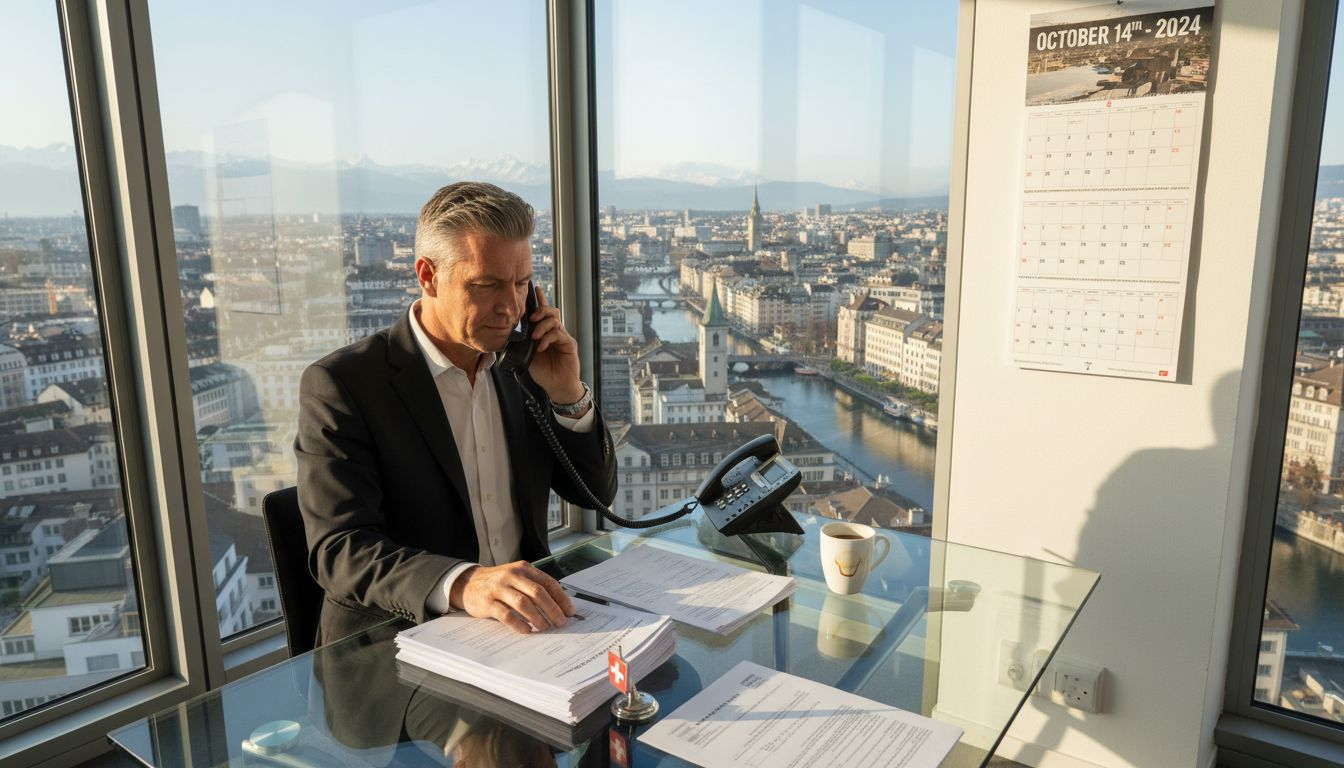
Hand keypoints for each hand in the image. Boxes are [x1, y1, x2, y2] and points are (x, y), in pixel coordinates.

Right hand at [450, 561, 574, 633]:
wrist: (468, 583)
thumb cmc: (498, 583)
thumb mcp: (517, 577)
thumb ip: (534, 587)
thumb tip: (558, 605)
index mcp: (523, 568)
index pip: (548, 582)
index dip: (561, 598)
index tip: (570, 611)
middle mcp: (512, 575)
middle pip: (538, 593)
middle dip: (552, 609)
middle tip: (561, 622)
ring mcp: (499, 588)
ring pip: (524, 603)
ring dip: (538, 617)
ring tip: (546, 627)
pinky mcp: (488, 602)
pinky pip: (506, 615)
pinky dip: (519, 623)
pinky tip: (527, 630)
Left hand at [525, 287, 584, 404]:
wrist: (557, 387)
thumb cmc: (544, 372)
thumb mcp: (528, 356)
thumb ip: (523, 344)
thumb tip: (511, 334)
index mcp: (545, 333)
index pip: (543, 313)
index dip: (540, 300)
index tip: (535, 288)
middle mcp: (555, 332)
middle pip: (551, 311)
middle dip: (541, 310)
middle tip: (533, 317)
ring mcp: (563, 337)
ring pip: (555, 320)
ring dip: (543, 326)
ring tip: (534, 336)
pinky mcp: (569, 344)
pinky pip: (559, 334)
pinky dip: (548, 338)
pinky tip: (541, 346)